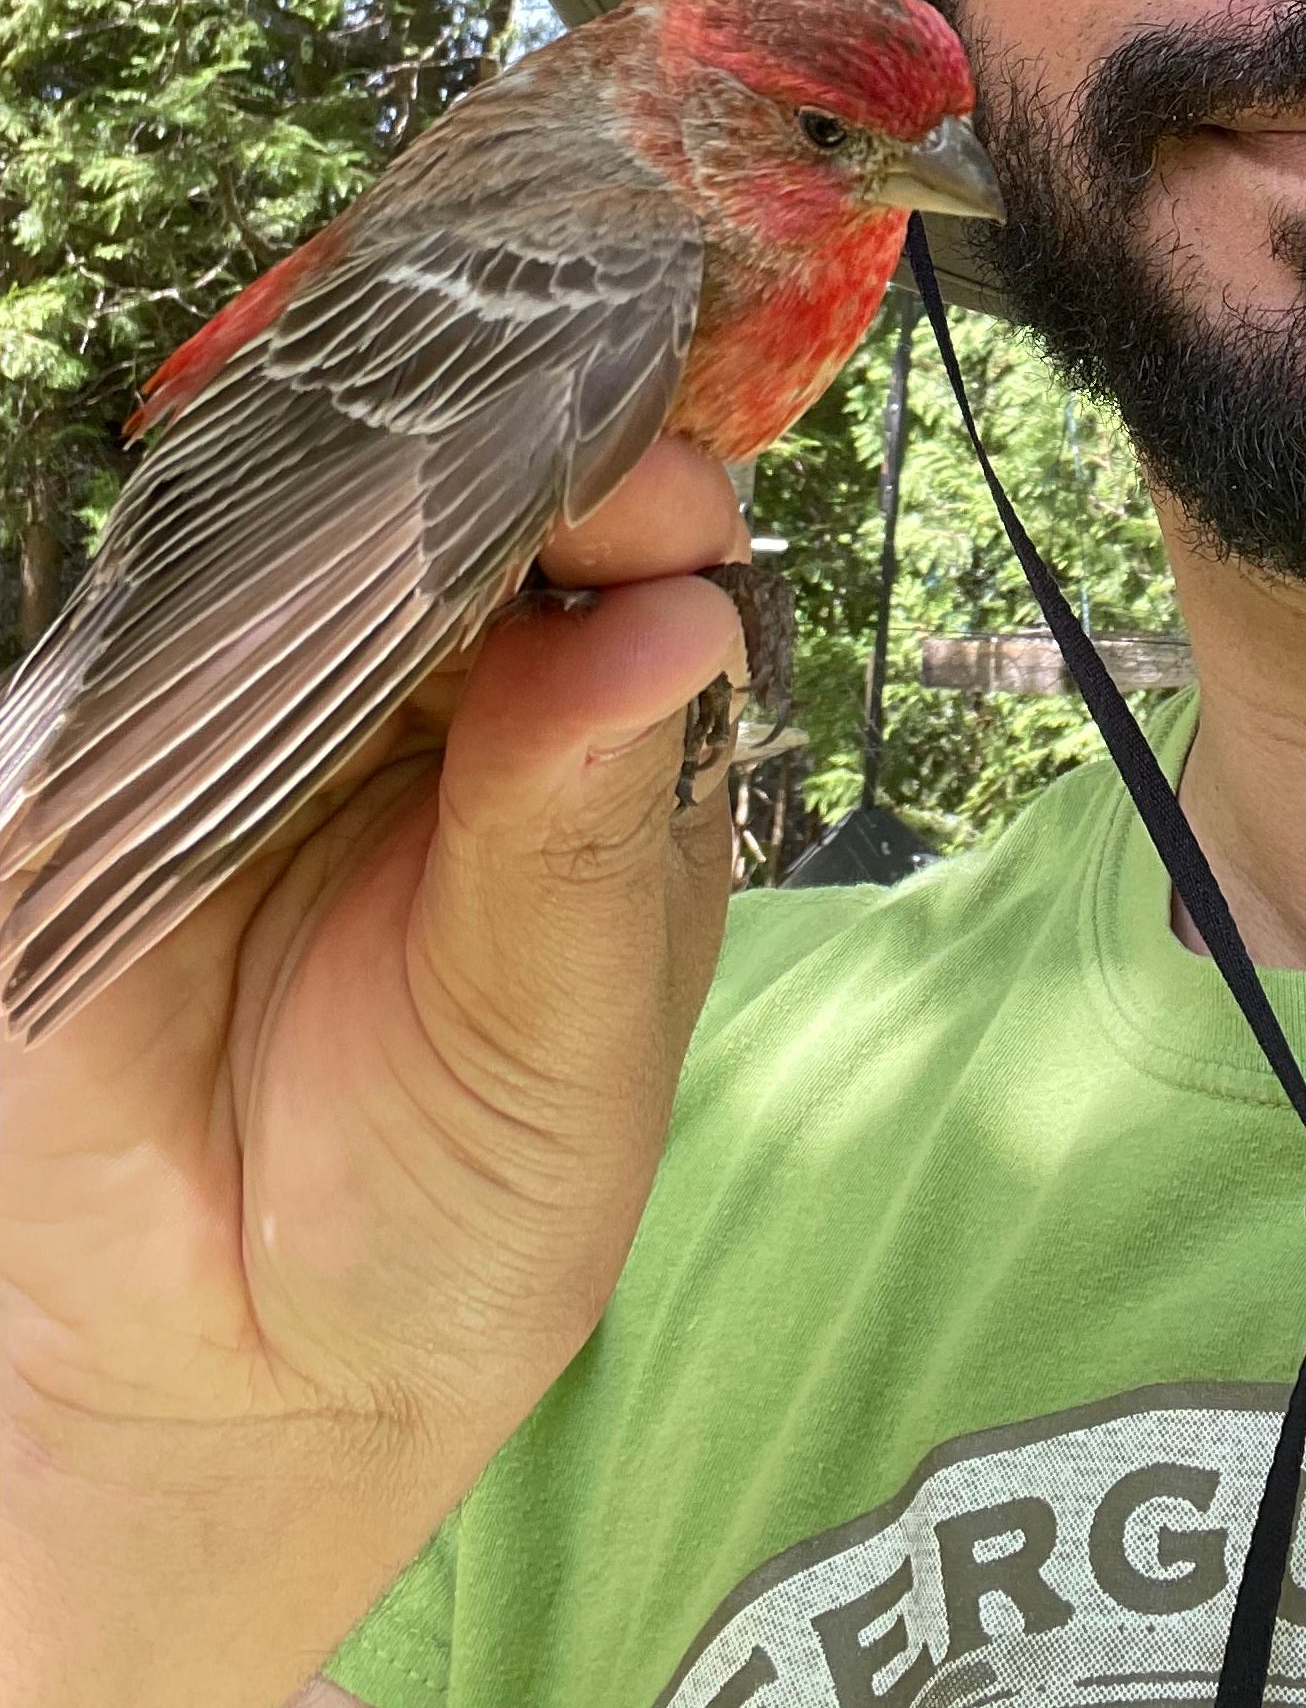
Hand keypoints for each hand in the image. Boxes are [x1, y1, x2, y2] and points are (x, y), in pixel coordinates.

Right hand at [0, 439, 745, 1707]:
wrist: (233, 1373)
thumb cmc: (459, 1193)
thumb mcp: (559, 1032)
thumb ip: (585, 827)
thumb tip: (679, 626)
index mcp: (589, 717)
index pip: (633, 536)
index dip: (642, 492)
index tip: (647, 494)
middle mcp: (435, 673)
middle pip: (470, 488)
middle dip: (498, 456)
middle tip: (519, 455)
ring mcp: (266, 688)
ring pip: (307, 519)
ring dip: (349, 490)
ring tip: (396, 496)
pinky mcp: (103, 748)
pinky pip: (145, 625)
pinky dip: (199, 586)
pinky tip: (250, 578)